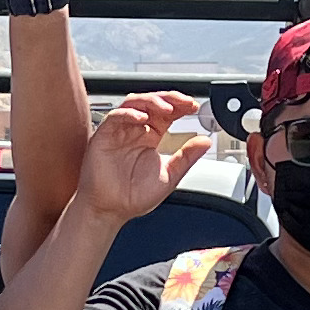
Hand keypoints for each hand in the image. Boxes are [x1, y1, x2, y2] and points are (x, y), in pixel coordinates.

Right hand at [76, 91, 210, 227]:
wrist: (110, 211)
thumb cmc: (134, 197)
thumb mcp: (169, 176)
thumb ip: (186, 158)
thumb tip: (205, 141)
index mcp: (151, 136)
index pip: (167, 112)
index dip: (180, 105)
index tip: (194, 106)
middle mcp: (136, 130)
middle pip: (152, 102)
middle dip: (170, 98)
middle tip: (185, 102)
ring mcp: (119, 131)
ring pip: (135, 103)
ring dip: (151, 101)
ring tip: (167, 108)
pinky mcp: (104, 135)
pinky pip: (115, 116)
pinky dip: (129, 114)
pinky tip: (142, 119)